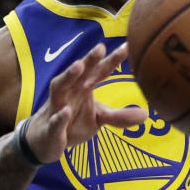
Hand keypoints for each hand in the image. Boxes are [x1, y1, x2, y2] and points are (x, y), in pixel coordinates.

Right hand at [25, 43, 145, 163]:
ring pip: (60, 87)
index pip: (99, 71)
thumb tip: (146, 115)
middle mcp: (69, 92)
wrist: (44, 142)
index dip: (112, 60)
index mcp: (82, 87)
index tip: (128, 47)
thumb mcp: (98, 119)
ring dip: (69, 76)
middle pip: (79, 73)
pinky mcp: (51, 127)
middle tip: (101, 47)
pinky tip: (66, 111)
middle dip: (89, 60)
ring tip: (79, 66)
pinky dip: (60, 116)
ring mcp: (57, 107)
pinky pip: (55, 120)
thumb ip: (118, 116)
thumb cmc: (72, 124)